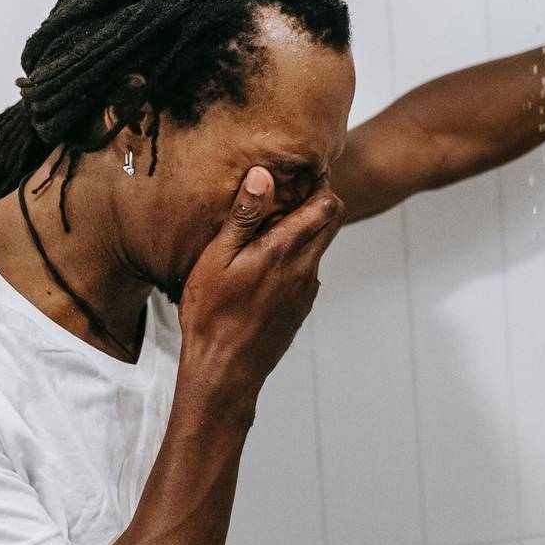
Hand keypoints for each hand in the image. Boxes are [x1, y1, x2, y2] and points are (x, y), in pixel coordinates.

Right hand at [177, 166, 345, 414]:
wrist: (225, 371)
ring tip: (268, 227)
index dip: (319, 183)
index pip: (327, 204)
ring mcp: (306, 289)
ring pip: (319, 246)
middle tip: (285, 194)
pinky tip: (263, 265)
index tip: (298, 173)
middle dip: (317, 201)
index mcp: (285, 250)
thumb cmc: (212, 314)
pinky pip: (307, 270)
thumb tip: (264, 175)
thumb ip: (243, 216)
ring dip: (304, 230)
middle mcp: (305, 267)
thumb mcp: (217, 259)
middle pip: (332, 220)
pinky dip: (295, 257)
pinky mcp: (301, 306)